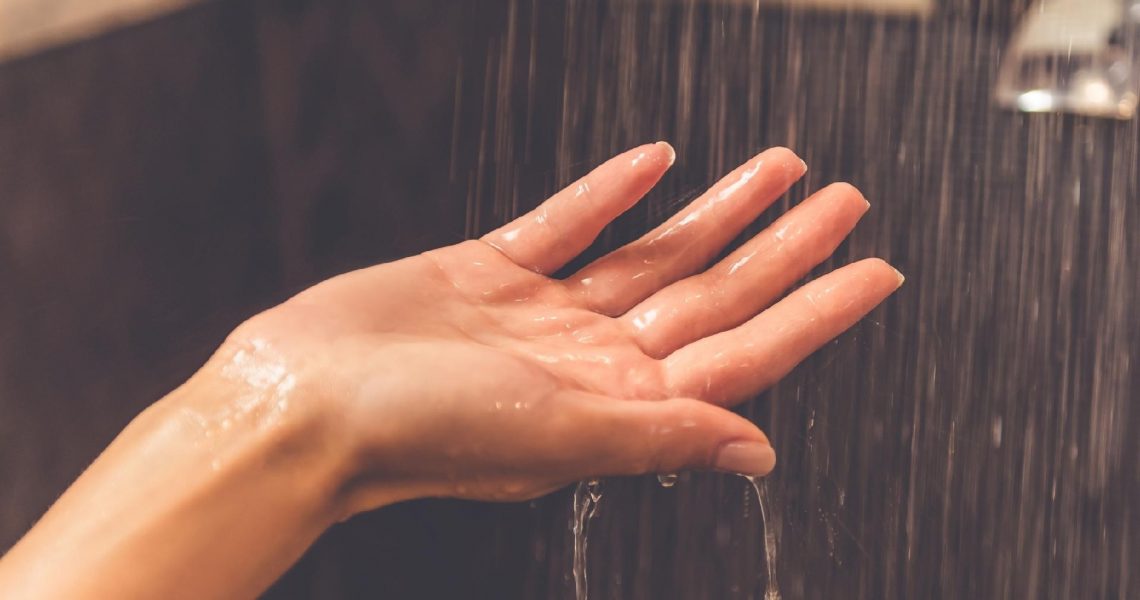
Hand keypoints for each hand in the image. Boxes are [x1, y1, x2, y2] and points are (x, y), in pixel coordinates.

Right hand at [203, 142, 901, 516]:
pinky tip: (652, 164)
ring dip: (716, 212)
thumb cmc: (418, 431)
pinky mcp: (487, 273)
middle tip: (848, 201)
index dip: (816, 313)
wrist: (304, 402)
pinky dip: (609, 193)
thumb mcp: (561, 436)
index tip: (878, 273)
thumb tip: (759, 453)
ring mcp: (540, 316)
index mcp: (617, 407)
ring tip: (778, 168)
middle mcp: (589, 362)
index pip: (744, 353)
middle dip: (784, 248)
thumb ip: (665, 436)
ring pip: (652, 254)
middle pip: (713, 294)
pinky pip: (566, 226)